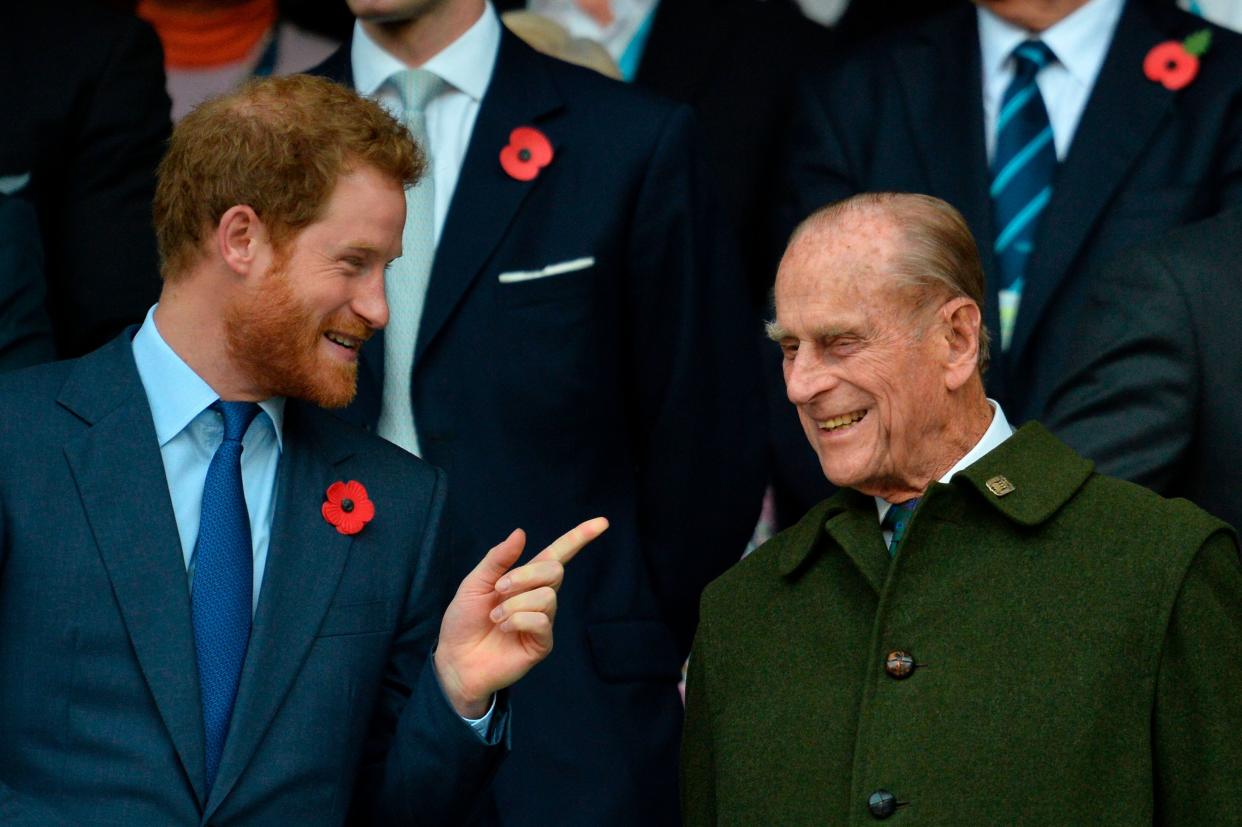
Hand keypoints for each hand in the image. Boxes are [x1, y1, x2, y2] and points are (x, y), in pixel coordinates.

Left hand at [433, 517, 608, 717]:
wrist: (455, 659)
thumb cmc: (464, 621)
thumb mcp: (475, 583)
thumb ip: (498, 559)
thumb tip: (521, 532)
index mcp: (525, 579)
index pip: (559, 554)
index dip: (580, 537)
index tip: (602, 522)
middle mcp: (539, 597)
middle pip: (554, 570)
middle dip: (525, 575)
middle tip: (498, 589)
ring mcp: (542, 621)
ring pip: (546, 596)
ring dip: (515, 603)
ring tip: (495, 617)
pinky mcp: (542, 644)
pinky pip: (542, 621)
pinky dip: (518, 620)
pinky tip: (504, 628)